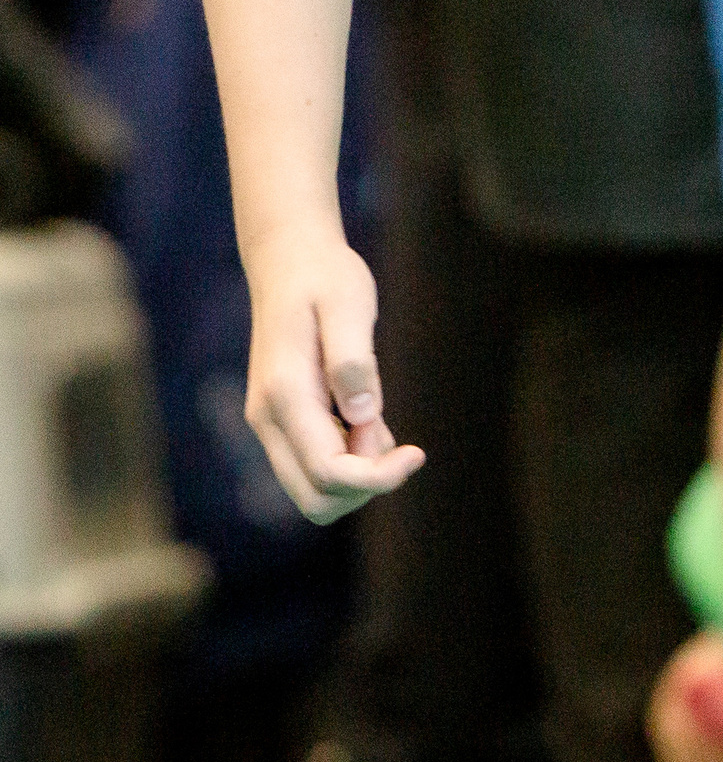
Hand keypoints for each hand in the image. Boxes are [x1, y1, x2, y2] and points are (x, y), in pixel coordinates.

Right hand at [241, 234, 424, 522]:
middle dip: (365, 486)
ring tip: (374, 417)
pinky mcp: (283, 424)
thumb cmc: (325, 278)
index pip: (330, 474)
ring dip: (359, 474)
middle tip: (393, 439)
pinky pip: (319, 469)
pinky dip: (352, 460)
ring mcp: (271, 425)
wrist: (288, 260)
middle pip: (316, 501)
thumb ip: (354, 361)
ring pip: (316, 492)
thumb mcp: (349, 306)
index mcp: (283, 397)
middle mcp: (267, 420)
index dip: (379, 478)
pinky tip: (364, 416)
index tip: (417, 452)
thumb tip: (363, 416)